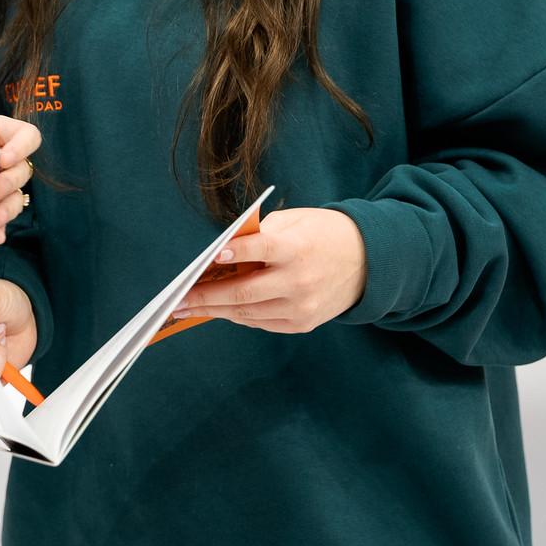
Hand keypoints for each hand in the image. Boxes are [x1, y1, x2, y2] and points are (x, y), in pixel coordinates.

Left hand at [172, 208, 367, 333]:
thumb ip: (259, 235)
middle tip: (178, 300)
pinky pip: (261, 323)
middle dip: (206, 297)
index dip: (235, 253)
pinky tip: (219, 310)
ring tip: (189, 307)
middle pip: (244, 293)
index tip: (211, 256)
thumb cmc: (322, 234)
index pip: (261, 251)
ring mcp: (301, 307)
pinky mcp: (302, 323)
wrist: (367, 261)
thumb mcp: (294, 221)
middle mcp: (299, 282)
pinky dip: (238, 316)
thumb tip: (221, 255)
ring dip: (215, 310)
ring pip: (248, 314)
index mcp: (297, 249)